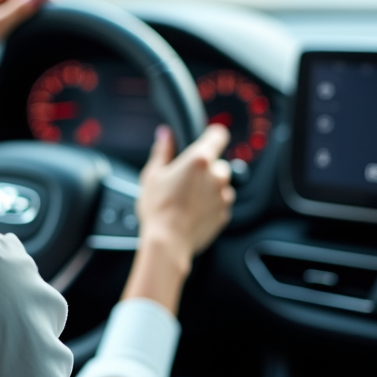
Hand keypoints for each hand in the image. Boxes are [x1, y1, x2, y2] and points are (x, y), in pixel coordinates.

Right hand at [122, 124, 235, 312]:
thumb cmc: (158, 208)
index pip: (219, 135)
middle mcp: (216, 176)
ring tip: (188, 199)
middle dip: (206, 169)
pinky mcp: (224, 214)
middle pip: (219, 163)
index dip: (213, 134)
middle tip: (186, 180)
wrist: (167, 242)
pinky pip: (220, 203)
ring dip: (210, 188)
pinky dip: (211, 204)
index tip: (207, 138)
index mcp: (199, 160)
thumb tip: (165, 135)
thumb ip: (162, 151)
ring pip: (221, 184)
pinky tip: (192, 211)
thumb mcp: (152, 175)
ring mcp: (223, 196)